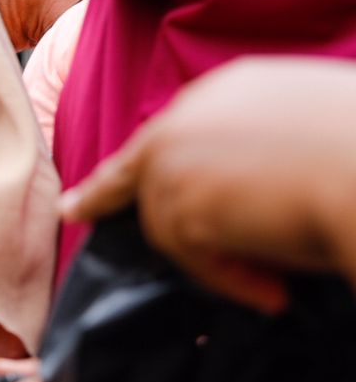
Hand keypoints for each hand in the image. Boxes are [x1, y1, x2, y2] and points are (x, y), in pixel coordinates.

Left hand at [62, 57, 355, 313]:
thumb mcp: (306, 136)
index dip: (125, 167)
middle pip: (142, 177)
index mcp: (229, 90)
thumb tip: (239, 200)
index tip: (78, 193)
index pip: (166, 134)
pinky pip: (192, 258)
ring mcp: (174, 159)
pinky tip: (274, 292)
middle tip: (75, 211)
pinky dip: (232, 280)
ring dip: (220, 260)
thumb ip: (255, 155)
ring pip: (169, 226)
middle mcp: (188, 115)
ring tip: (276, 279)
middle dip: (105, 198)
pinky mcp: (175, 203)